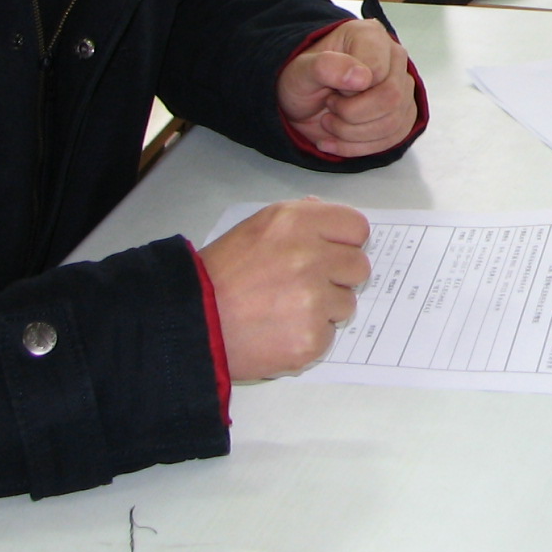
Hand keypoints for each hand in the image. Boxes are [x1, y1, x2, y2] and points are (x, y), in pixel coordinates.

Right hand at [200, 198, 370, 380]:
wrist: (192, 321)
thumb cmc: (223, 273)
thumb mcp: (258, 227)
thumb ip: (300, 218)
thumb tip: (327, 213)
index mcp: (298, 222)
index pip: (357, 228)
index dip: (344, 242)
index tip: (330, 253)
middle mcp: (310, 257)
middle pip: (359, 266)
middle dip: (337, 276)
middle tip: (304, 284)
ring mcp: (313, 300)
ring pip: (347, 303)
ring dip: (324, 308)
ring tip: (285, 308)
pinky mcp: (311, 338)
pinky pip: (329, 334)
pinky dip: (309, 335)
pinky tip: (280, 330)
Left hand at [277, 20, 417, 157]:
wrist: (303, 100)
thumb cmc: (303, 80)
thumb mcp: (300, 71)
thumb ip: (326, 67)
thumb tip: (363, 77)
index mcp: (371, 36)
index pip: (377, 72)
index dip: (349, 92)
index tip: (329, 91)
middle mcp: (394, 56)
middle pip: (392, 98)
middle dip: (352, 115)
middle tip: (330, 109)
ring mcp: (403, 84)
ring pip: (393, 122)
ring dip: (353, 134)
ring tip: (331, 123)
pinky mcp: (404, 112)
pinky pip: (394, 138)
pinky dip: (360, 147)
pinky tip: (337, 140)